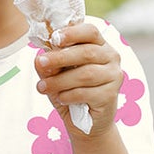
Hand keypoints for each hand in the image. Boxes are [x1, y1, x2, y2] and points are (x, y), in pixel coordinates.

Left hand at [33, 20, 123, 136]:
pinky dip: (69, 95)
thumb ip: (50, 62)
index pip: (90, 31)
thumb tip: (40, 59)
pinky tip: (60, 98)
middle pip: (87, 52)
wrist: (87, 122)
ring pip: (85, 74)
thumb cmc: (71, 89)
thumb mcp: (57, 72)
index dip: (72, 33)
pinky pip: (86, 93)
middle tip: (40, 63)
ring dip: (60, 80)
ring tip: (43, 87)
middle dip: (60, 57)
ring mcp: (114, 76)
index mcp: (99, 44)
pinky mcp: (111, 95)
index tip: (54, 38)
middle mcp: (111, 57)